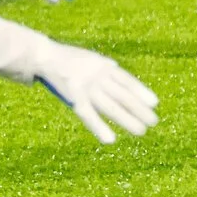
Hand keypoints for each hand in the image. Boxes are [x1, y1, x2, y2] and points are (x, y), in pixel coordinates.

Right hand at [30, 42, 158, 143]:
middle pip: (123, 95)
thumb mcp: (90, 60)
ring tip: (142, 131)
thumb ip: (103, 69)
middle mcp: (98, 76)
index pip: (127, 80)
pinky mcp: (73, 98)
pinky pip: (88, 115)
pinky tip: (110, 140)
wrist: (42, 56)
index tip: (154, 103)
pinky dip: (99, 128)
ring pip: (111, 106)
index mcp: (103, 66)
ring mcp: (87, 87)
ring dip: (127, 119)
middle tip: (154, 121)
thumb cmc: (66, 59)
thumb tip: (117, 76)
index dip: (141, 91)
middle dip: (139, 108)